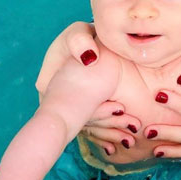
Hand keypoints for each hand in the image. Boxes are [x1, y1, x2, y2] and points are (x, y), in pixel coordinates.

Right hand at [37, 22, 140, 154]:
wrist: (86, 45)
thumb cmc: (80, 37)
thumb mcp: (76, 34)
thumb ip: (80, 42)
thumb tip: (90, 58)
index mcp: (47, 83)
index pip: (71, 102)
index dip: (95, 109)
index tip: (120, 108)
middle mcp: (53, 100)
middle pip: (79, 117)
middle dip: (107, 126)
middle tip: (133, 126)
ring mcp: (65, 108)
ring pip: (86, 125)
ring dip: (108, 134)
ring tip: (130, 139)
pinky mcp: (78, 113)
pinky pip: (89, 127)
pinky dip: (103, 137)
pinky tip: (117, 146)